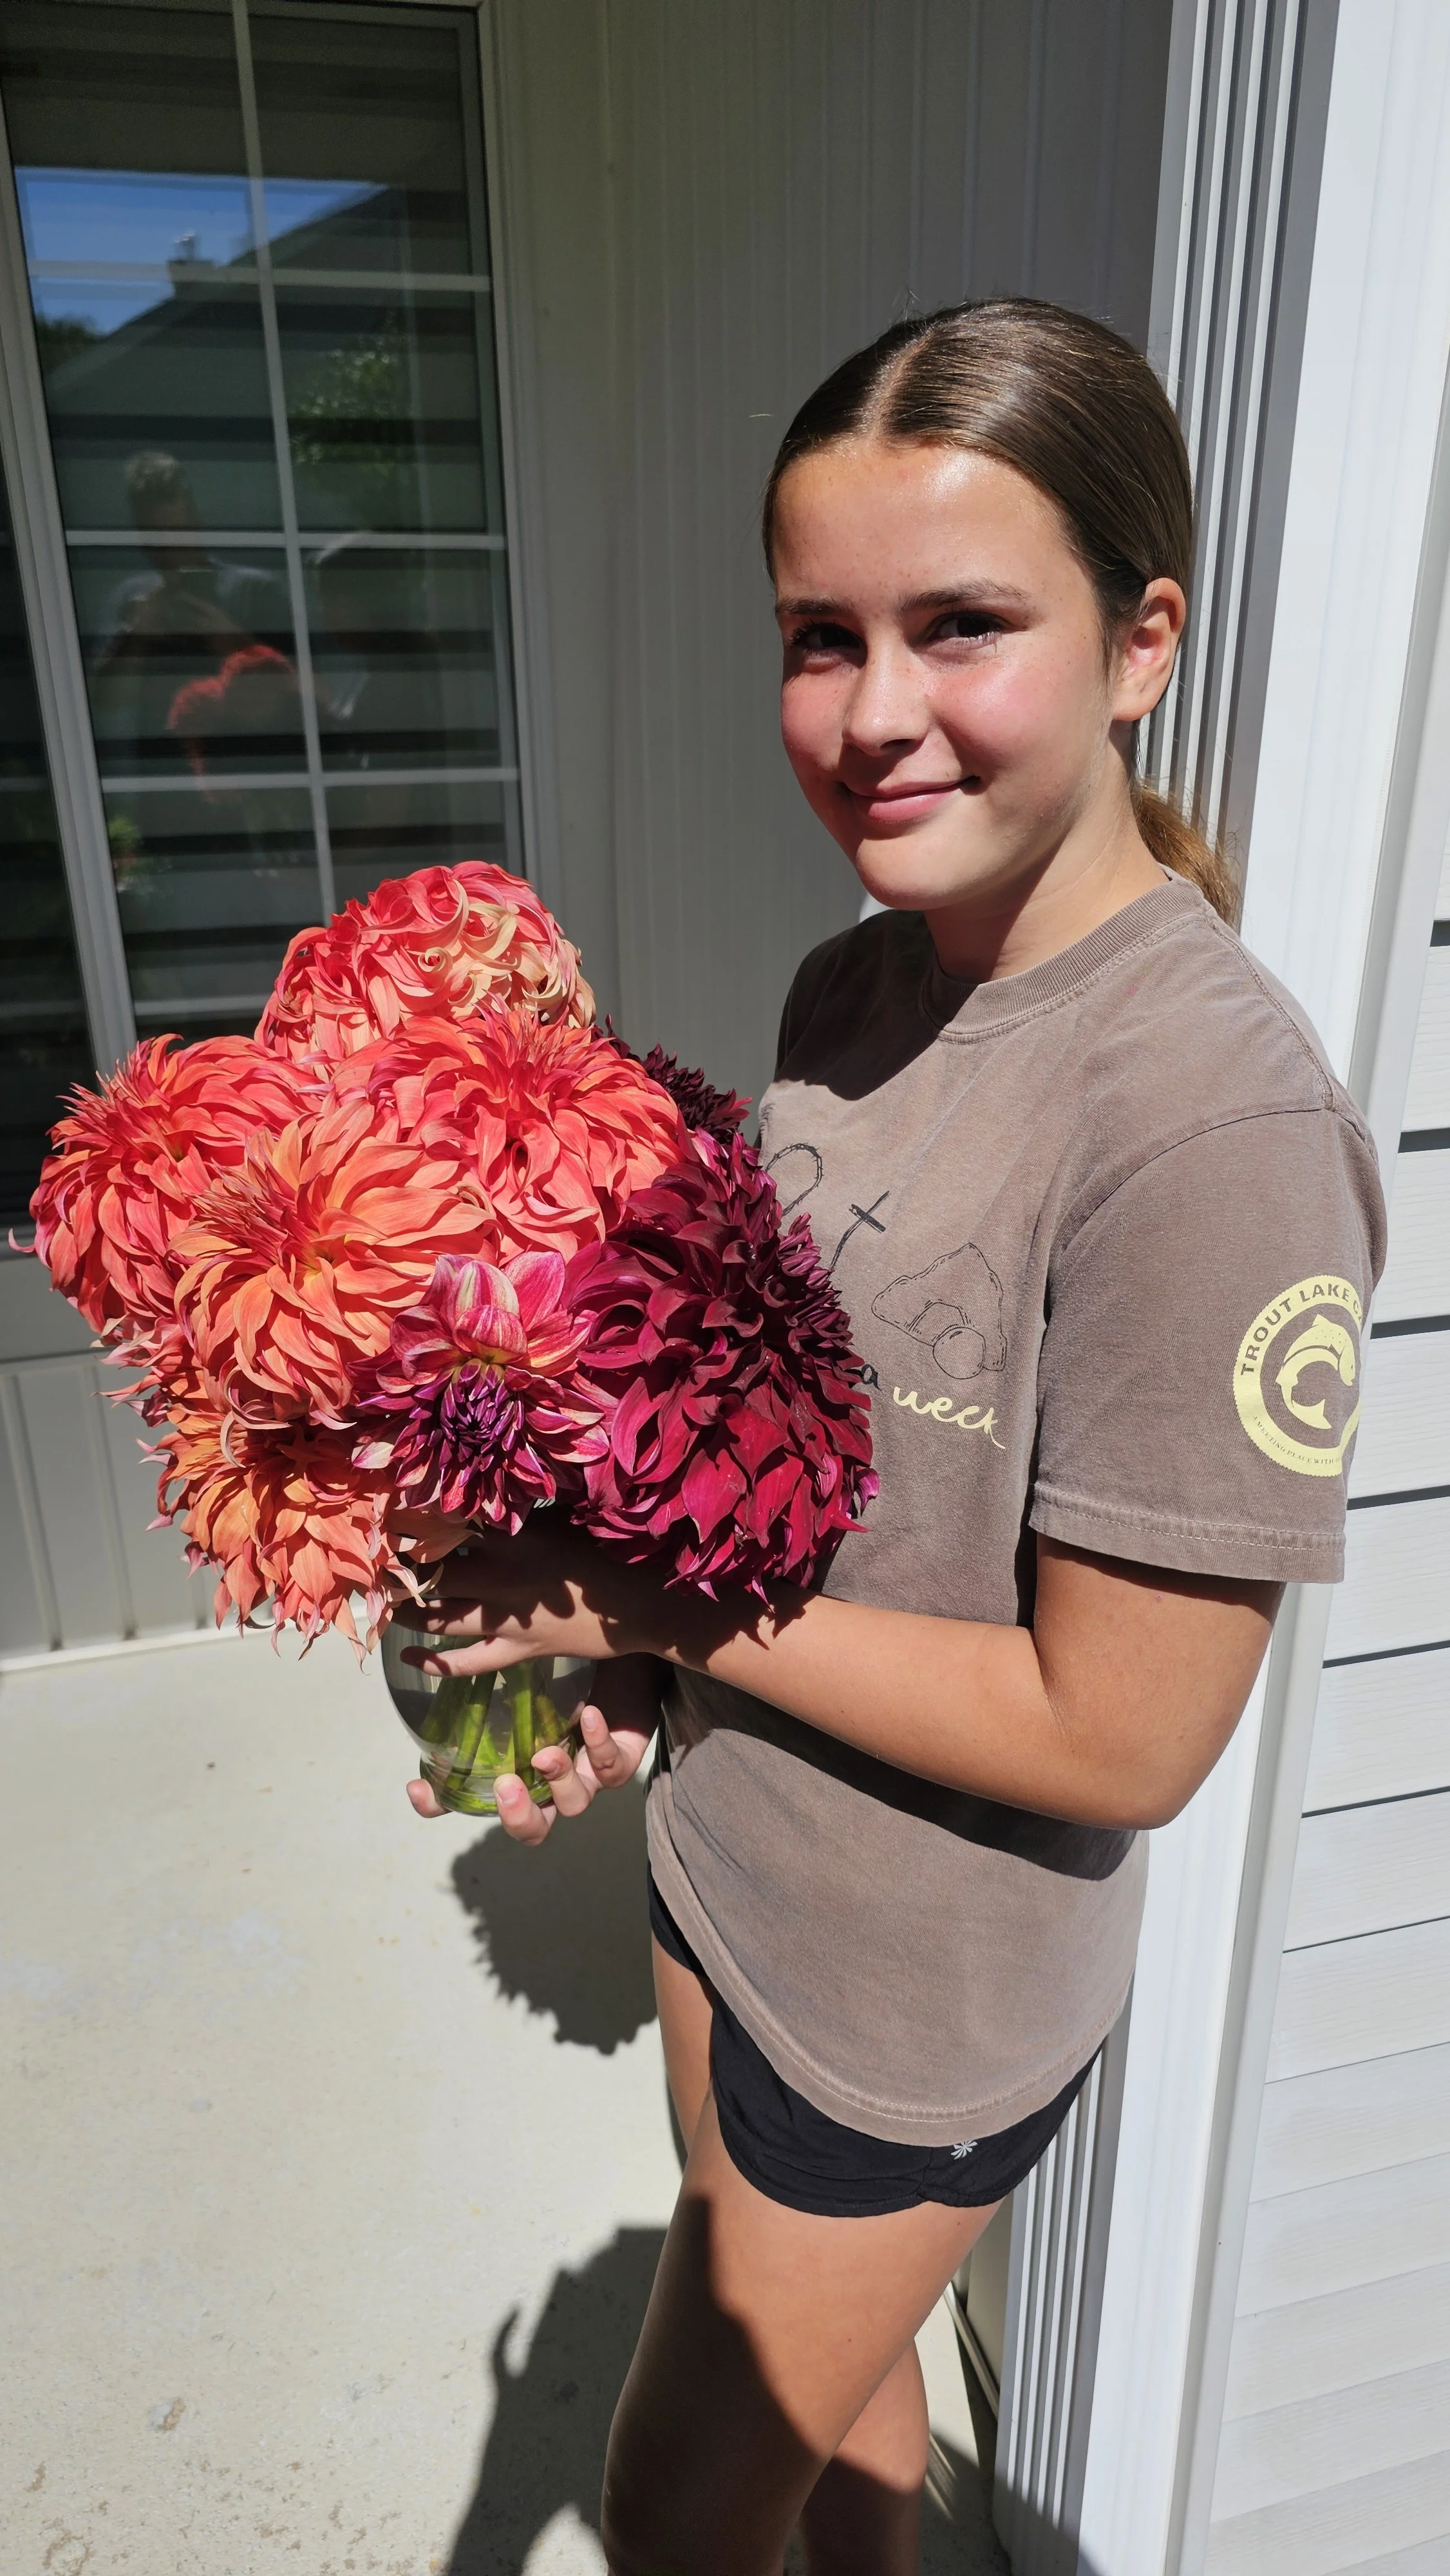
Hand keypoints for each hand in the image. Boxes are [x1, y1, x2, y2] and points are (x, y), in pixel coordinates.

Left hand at [389, 1519, 663, 1683]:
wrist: (639, 1605)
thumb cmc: (605, 1553)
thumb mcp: (561, 1520)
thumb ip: (521, 1513)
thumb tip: (488, 1496)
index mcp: (513, 1535)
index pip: (450, 1522)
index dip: (415, 1520)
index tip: (389, 1514)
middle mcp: (501, 1574)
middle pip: (434, 1569)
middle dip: (402, 1567)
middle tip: (379, 1563)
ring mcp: (506, 1616)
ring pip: (442, 1614)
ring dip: (410, 1609)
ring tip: (389, 1603)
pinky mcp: (517, 1649)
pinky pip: (468, 1660)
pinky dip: (436, 1660)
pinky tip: (409, 1654)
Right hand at [404, 1652, 662, 1842]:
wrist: (627, 1652)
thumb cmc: (567, 1665)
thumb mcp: (518, 1665)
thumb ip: (481, 1667)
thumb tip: (428, 1640)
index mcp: (517, 1763)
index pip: (470, 1799)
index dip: (440, 1803)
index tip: (417, 1787)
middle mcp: (551, 1779)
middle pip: (531, 1828)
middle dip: (516, 1817)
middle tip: (505, 1788)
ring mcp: (589, 1773)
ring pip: (573, 1804)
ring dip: (557, 1782)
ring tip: (546, 1754)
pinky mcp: (622, 1760)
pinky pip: (611, 1767)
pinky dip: (598, 1745)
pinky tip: (588, 1716)